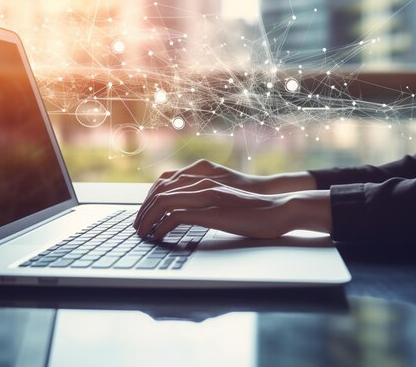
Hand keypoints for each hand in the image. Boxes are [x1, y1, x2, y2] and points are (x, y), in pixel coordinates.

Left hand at [133, 178, 331, 239]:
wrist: (278, 210)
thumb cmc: (254, 211)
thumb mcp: (224, 203)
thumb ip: (206, 203)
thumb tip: (187, 215)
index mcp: (203, 179)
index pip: (163, 183)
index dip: (148, 199)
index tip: (144, 215)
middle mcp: (201, 183)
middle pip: (159, 191)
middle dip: (143, 210)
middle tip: (137, 227)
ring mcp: (205, 195)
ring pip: (163, 202)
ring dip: (147, 219)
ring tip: (142, 234)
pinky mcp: (210, 211)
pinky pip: (175, 216)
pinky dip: (161, 227)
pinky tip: (158, 237)